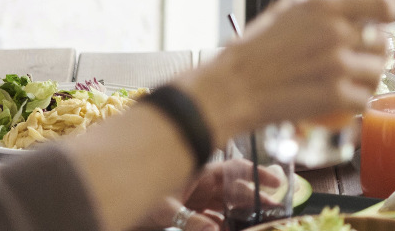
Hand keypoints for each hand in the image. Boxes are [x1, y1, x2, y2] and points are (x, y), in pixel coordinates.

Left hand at [140, 163, 281, 230]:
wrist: (118, 204)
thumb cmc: (139, 197)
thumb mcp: (166, 209)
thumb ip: (192, 221)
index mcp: (200, 172)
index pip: (235, 169)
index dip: (257, 174)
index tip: (276, 182)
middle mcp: (202, 183)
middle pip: (235, 190)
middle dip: (255, 199)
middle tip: (276, 208)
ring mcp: (197, 198)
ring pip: (226, 206)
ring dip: (240, 215)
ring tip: (257, 224)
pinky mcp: (190, 212)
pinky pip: (213, 219)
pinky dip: (222, 226)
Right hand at [177, 0, 394, 143]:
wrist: (231, 90)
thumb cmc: (252, 53)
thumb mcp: (285, 13)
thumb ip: (321, 10)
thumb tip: (350, 8)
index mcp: (324, 6)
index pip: (383, 2)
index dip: (388, 15)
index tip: (383, 24)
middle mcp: (336, 31)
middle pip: (382, 43)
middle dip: (371, 56)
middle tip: (353, 65)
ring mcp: (338, 64)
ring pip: (376, 74)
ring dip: (364, 83)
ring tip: (343, 86)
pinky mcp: (336, 95)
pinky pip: (364, 101)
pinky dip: (354, 106)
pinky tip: (336, 104)